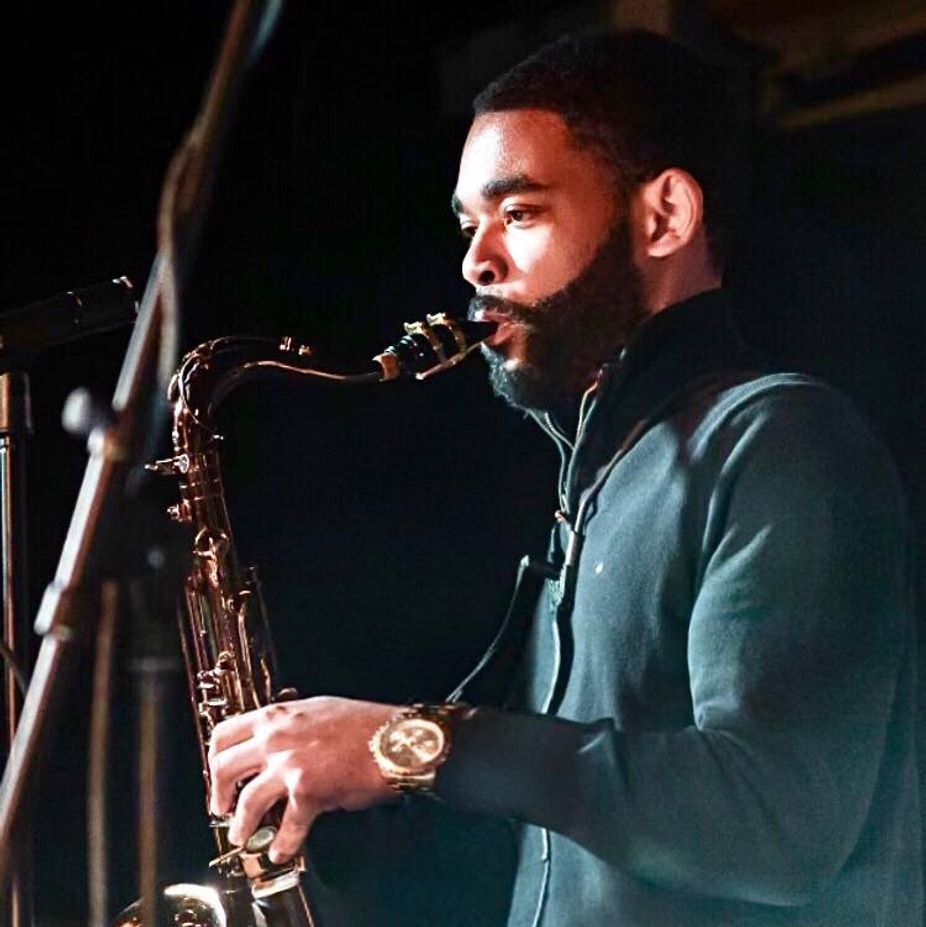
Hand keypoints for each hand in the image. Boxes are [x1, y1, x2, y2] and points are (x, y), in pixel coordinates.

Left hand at [207, 695, 398, 862]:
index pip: (226, 732)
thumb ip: (292, 725)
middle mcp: (278, 737)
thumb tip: (276, 743)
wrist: (396, 739)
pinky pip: (286, 826)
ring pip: (245, 800)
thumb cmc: (367, 724)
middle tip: (221, 807)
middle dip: (218, 793)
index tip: (217, 770)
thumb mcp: (320, 710)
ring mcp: (290, 764)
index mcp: (280, 715)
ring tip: (243, 834)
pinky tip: (281, 849)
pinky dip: (281, 843)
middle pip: (224, 766)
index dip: (215, 756)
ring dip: (241, 824)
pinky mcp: (307, 791)